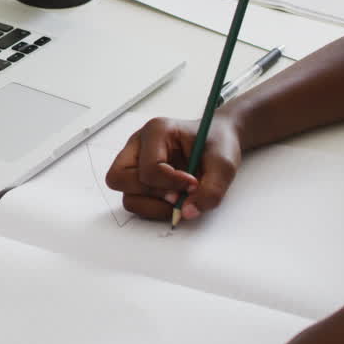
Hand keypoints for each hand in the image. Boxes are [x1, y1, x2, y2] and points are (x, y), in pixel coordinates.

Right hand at [104, 115, 242, 221]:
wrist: (218, 142)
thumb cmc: (217, 144)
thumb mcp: (224, 164)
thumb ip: (211, 190)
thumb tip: (187, 212)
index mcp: (156, 131)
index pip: (148, 167)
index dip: (171, 183)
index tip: (193, 184)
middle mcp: (138, 144)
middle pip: (119, 178)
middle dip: (151, 194)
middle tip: (177, 196)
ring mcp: (135, 161)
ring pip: (126, 195)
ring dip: (152, 205)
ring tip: (178, 200)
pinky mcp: (138, 177)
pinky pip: (135, 201)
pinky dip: (153, 207)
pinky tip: (173, 200)